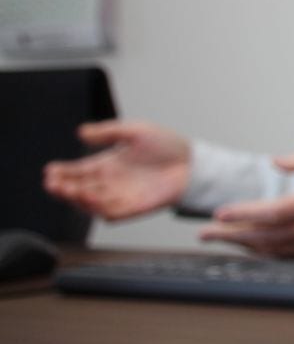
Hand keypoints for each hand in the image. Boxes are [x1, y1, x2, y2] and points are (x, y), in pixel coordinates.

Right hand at [44, 121, 190, 219]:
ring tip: (67, 189)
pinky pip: (111, 212)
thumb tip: (81, 132)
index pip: (78, 171)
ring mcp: (121, 197)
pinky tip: (89, 199)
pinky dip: (98, 208)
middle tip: (52, 183)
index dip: (62, 172)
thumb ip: (108, 132)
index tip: (50, 170)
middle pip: (79, 188)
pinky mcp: (134, 208)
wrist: (193, 162)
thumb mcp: (135, 131)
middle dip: (63, 187)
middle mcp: (110, 182)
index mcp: (107, 164)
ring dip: (77, 198)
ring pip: (91, 203)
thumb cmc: (167, 145)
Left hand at [199, 154, 293, 257]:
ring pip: (268, 249)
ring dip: (242, 246)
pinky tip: (251, 249)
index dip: (241, 214)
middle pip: (260, 236)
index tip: (219, 213)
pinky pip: (283, 256)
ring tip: (221, 241)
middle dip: (229, 236)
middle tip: (205, 234)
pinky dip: (262, 253)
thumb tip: (276, 162)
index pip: (267, 212)